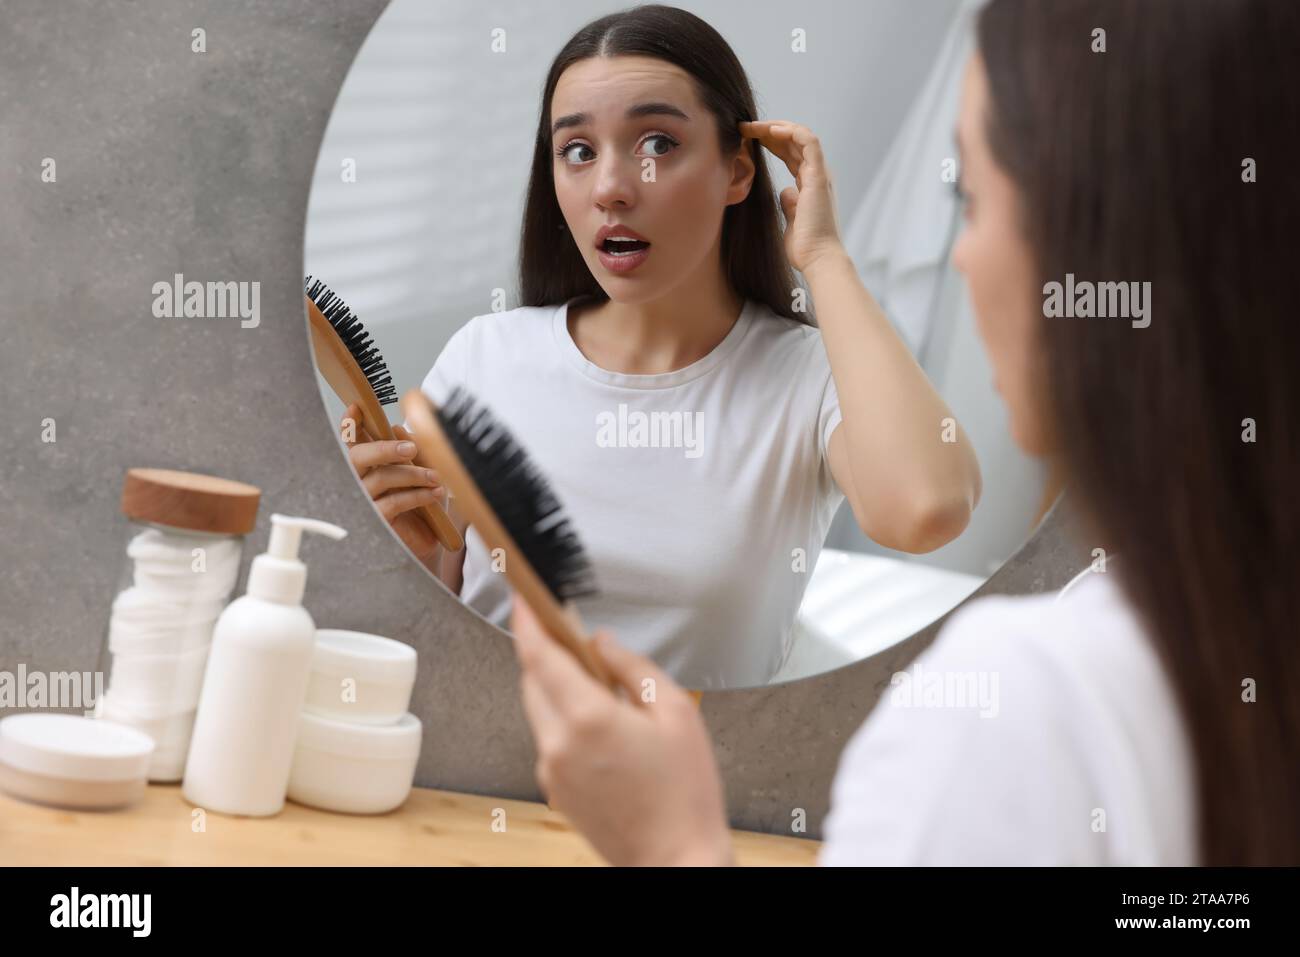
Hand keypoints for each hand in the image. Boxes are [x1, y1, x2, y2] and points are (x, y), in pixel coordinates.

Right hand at [340, 402, 446, 561]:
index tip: (356, 407)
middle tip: (410, 448)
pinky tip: (435, 494)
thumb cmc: (423, 502)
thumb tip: (400, 429)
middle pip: (357, 457)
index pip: (351, 441)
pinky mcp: (375, 521)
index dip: (349, 424)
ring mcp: (363, 503)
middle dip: (383, 448)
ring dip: (413, 474)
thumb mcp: (423, 470)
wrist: (429, 540)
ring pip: (381, 479)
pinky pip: (393, 503)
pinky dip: (417, 495)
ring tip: (436, 476)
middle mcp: (358, 482)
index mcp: (367, 465)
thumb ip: (412, 450)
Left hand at [510, 595, 734, 866]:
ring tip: (602, 690)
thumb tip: (600, 644)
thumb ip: (632, 667)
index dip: (527, 623)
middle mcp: (558, 744)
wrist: (677, 860)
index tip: (522, 598)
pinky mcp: (555, 790)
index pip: (541, 657)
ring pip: (539, 711)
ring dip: (557, 689)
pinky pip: (550, 740)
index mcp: (588, 719)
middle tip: (574, 639)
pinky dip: (565, 722)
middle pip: (533, 681)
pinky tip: (604, 729)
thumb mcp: (676, 711)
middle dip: (546, 655)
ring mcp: (551, 771)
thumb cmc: (686, 792)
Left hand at [740, 119, 846, 273]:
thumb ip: (790, 204)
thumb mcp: (791, 220)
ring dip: (776, 127)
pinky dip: (790, 132)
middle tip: (745, 127)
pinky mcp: (819, 176)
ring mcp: (819, 174)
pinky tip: (770, 130)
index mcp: (810, 185)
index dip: (771, 143)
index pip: (791, 154)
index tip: (748, 139)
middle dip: (769, 131)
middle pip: (793, 142)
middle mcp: (817, 175)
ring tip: (753, 126)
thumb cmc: (805, 247)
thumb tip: (785, 192)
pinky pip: (808, 142)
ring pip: (800, 136)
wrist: (818, 259)